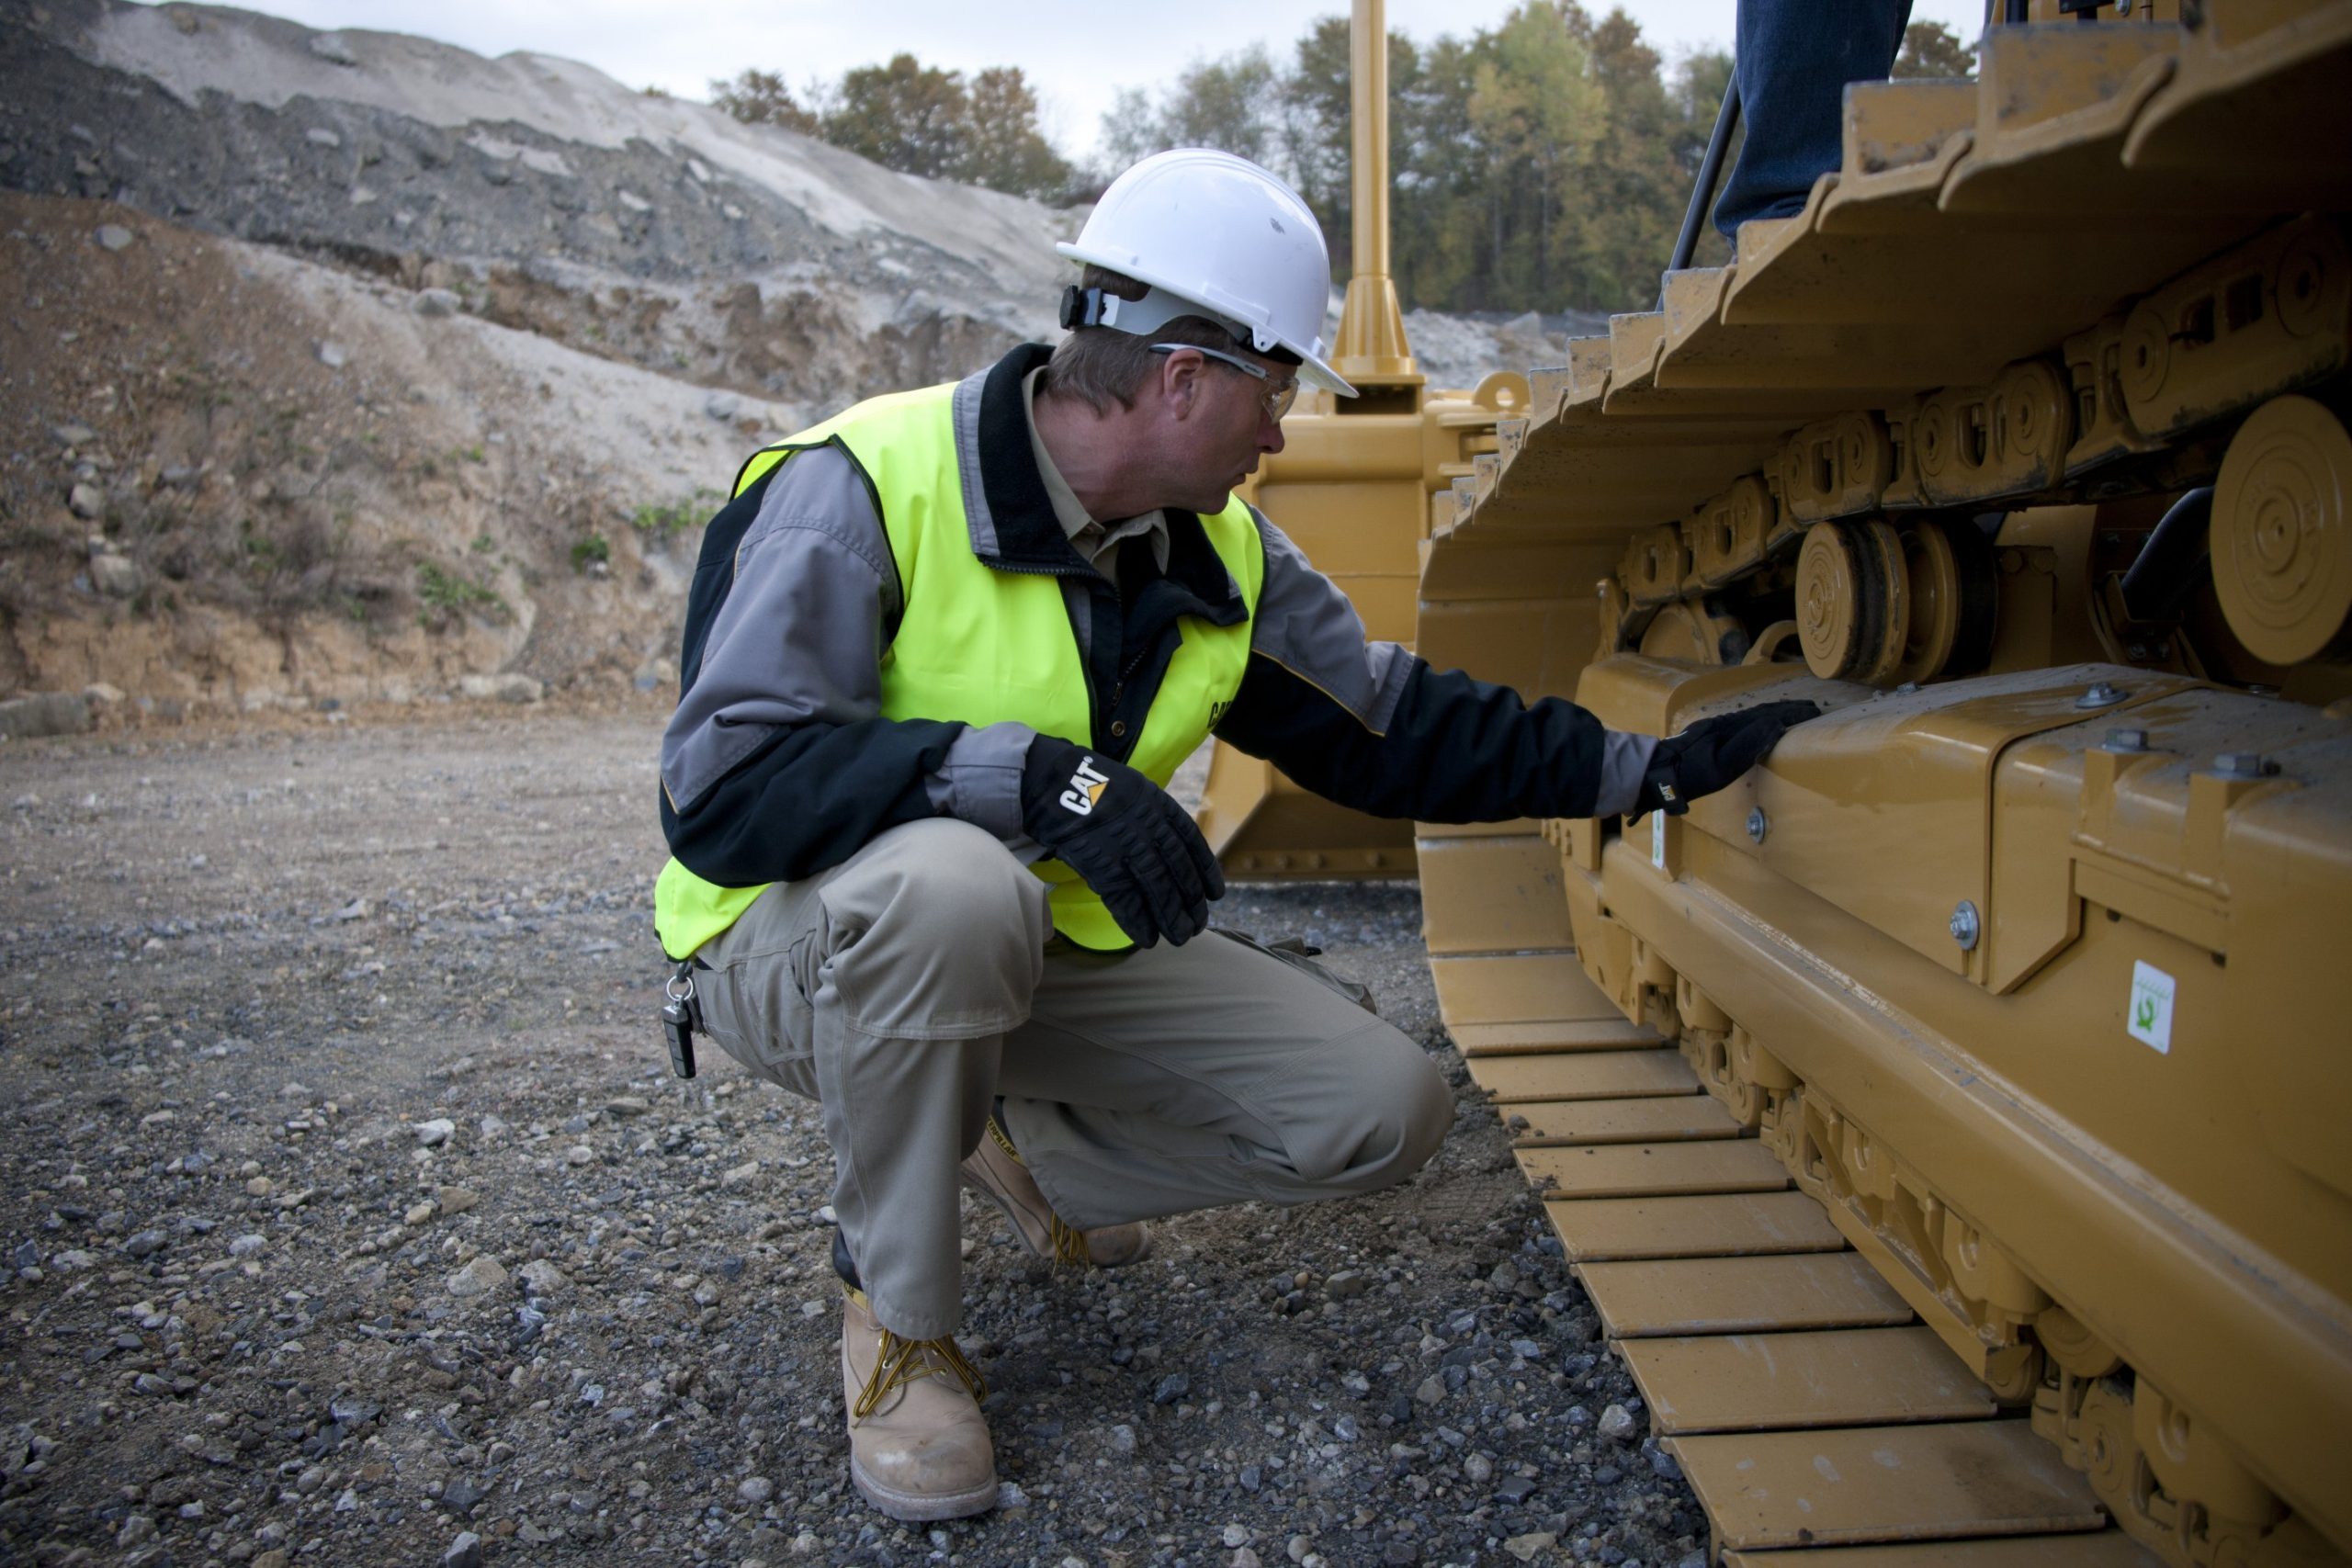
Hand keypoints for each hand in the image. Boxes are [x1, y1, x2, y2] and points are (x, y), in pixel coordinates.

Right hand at [1020, 736, 1223, 946]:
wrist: (1048, 781)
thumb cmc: (1085, 784)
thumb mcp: (1129, 788)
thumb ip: (1148, 814)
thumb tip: (1161, 844)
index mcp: (1157, 805)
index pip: (1190, 843)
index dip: (1205, 871)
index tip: (1215, 894)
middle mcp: (1148, 826)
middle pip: (1177, 871)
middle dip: (1190, 901)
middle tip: (1197, 925)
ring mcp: (1125, 846)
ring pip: (1157, 889)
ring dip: (1170, 918)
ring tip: (1179, 937)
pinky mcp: (1101, 864)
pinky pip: (1125, 899)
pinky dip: (1137, 922)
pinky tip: (1147, 938)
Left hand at [1630, 700, 1818, 816]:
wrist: (1657, 773)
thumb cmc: (1691, 773)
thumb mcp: (1723, 765)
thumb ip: (1749, 744)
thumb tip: (1775, 725)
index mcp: (1732, 727)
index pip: (1770, 716)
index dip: (1793, 714)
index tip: (1815, 711)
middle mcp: (1726, 722)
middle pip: (1763, 711)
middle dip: (1788, 710)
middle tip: (1811, 709)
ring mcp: (1717, 727)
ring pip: (1753, 715)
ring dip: (1775, 713)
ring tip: (1792, 714)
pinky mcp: (1710, 734)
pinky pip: (1744, 721)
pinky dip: (1760, 719)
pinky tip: (1760, 724)